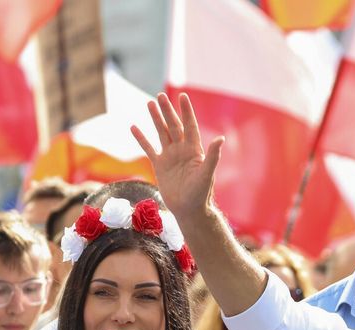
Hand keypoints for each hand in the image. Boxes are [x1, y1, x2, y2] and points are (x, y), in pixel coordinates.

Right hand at [131, 92, 223, 218]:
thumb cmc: (200, 193)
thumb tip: (220, 139)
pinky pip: (148, 149)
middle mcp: (182, 150)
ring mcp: (170, 157)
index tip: (182, 96)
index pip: (189, 126)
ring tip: (149, 103)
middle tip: (160, 96)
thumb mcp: (207, 174)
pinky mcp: (159, 166)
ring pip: (161, 133)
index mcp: (194, 150)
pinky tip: (134, 128)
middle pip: (173, 126)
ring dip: (156, 119)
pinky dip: (142, 139)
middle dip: (167, 111)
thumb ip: (213, 156)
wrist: (188, 209)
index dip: (186, 111)